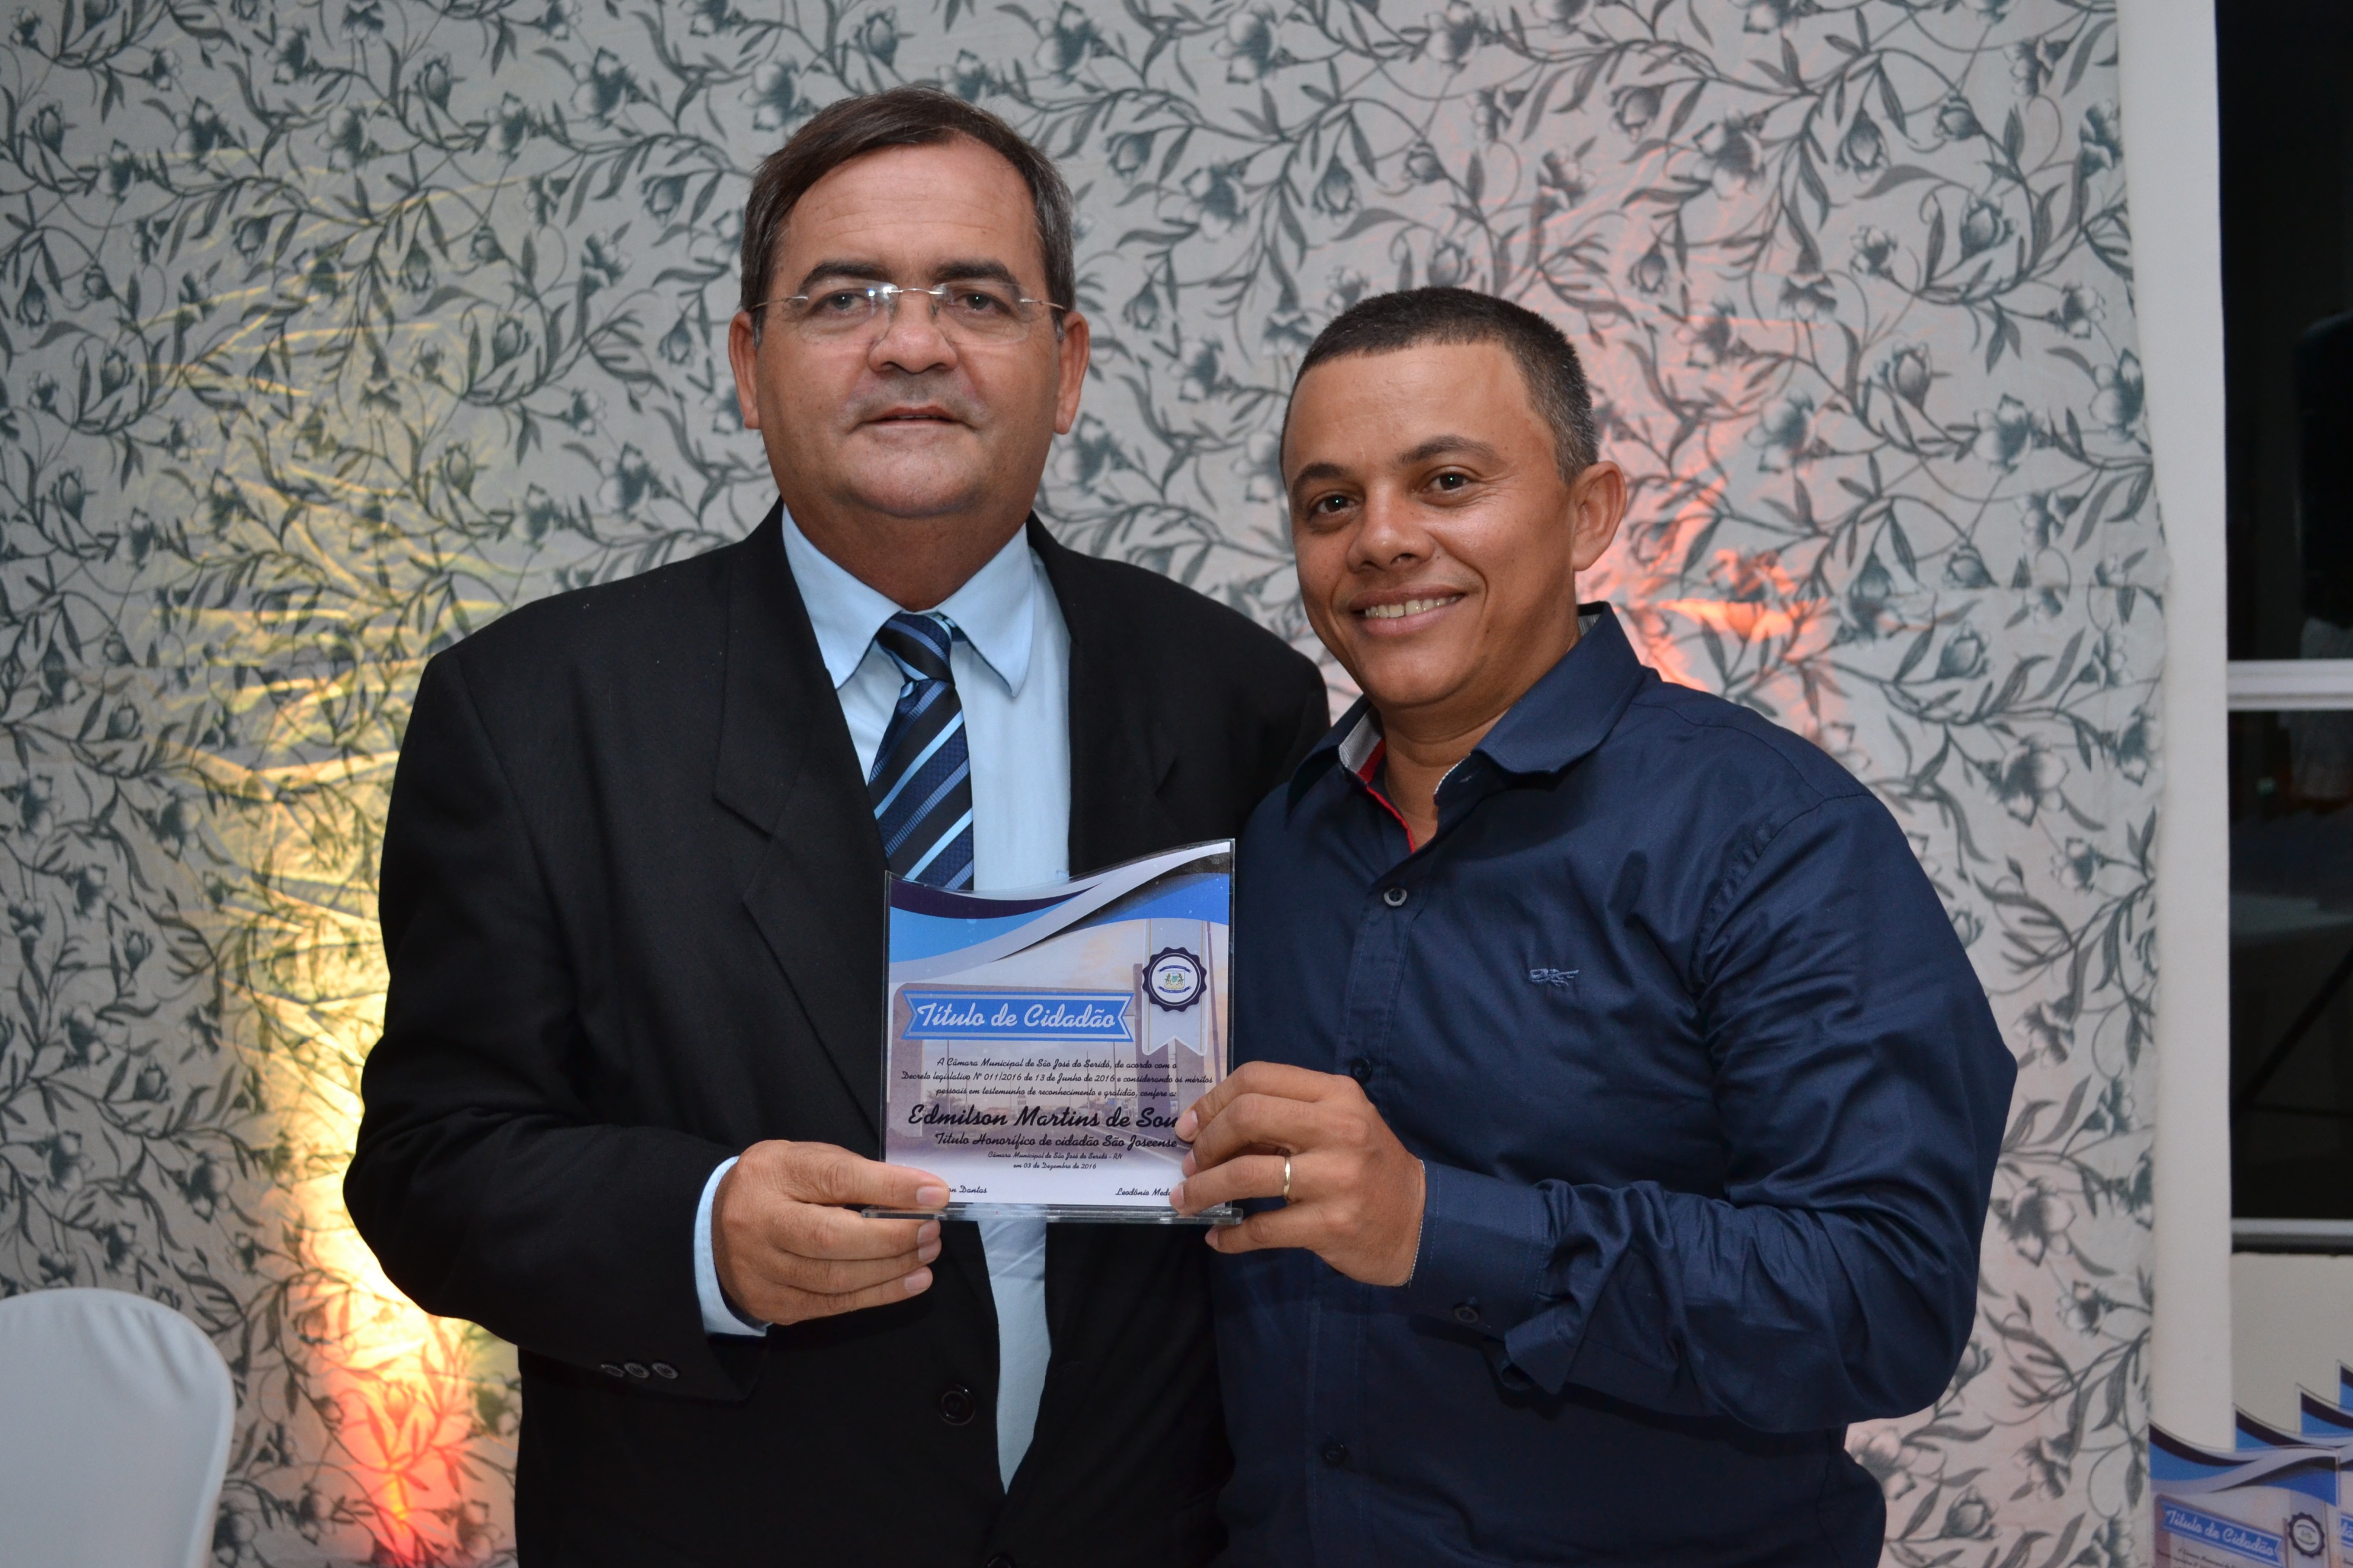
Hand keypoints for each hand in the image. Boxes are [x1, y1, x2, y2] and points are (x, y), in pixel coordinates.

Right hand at [711, 1140, 949, 1326]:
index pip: (835, 1179)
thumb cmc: (777, 1186)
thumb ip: (853, 1174)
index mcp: (770, 1173)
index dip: (889, 1187)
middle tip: (932, 1231)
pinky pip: (831, 1305)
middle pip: (831, 1237)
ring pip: (834, 1278)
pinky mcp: (771, 1303)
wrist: (715, 1227)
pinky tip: (911, 1281)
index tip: (934, 1193)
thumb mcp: (806, 1161)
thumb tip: (916, 1194)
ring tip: (927, 1254)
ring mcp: (760, 1269)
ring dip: (891, 1269)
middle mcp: (758, 1222)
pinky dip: (878, 1294)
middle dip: (892, 1237)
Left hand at [1168, 1061, 1425, 1285]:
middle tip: (1190, 1165)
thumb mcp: (1338, 1124)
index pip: (1257, 1077)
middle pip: (1247, 1117)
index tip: (1190, 1126)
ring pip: (1247, 1174)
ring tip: (1188, 1199)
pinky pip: (1263, 1229)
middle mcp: (1339, 1127)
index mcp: (1336, 1093)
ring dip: (1204, 1189)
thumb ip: (1286, 1117)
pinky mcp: (1332, 1223)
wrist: (1420, 1221)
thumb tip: (1211, 1129)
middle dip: (1205, 1143)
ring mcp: (1337, 1177)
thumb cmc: (1367, 1166)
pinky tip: (1219, 1238)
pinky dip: (1231, 1236)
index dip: (1212, 1100)